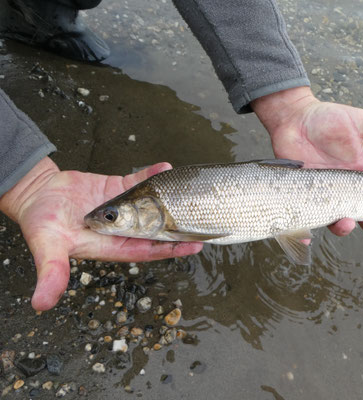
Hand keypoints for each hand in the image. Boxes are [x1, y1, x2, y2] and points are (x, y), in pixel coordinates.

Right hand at [0, 158, 202, 310]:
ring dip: (172, 199)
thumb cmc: (41, 223)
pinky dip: (151, 175)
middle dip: (181, 226)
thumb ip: (51, 273)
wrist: (36, 195)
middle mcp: (122, 229)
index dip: (171, 249)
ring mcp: (123, 208)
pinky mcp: (117, 189)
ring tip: (192, 193)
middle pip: (158, 229)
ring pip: (153, 205)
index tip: (194, 246)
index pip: (148, 250)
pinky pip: (138, 182)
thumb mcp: (47, 248)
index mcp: (112, 246)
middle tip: (206, 221)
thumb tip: (41, 304)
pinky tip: (166, 168)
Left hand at [252, 86, 362, 256]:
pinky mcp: (303, 194)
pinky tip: (305, 238)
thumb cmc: (327, 118)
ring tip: (347, 223)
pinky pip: (304, 218)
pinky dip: (303, 231)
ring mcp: (325, 194)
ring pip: (338, 219)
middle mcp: (346, 188)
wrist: (294, 118)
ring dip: (344, 226)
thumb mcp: (358, 121)